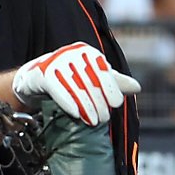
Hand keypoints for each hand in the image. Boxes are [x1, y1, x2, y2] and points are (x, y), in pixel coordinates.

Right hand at [13, 43, 142, 127]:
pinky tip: (76, 114)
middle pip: (91, 81)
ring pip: (77, 87)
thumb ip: (115, 82)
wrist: (37, 78)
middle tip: (103, 120)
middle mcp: (73, 53)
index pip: (104, 72)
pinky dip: (68, 102)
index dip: (111, 89)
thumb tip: (137, 87)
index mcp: (88, 52)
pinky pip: (58, 89)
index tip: (115, 105)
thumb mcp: (94, 78)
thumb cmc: (71, 79)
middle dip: (99, 103)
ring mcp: (57, 62)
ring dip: (86, 107)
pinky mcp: (43, 72)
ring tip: (92, 122)